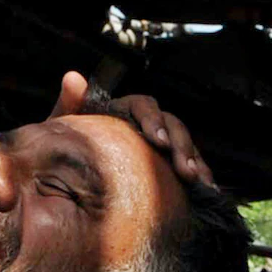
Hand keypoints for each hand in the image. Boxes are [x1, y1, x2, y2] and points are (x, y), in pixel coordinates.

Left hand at [45, 71, 212, 184]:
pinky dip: (201, 179)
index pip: (145, 107)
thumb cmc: (62, 151)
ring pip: (186, 147)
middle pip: (172, 126)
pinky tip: (210, 194)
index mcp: (123, 110)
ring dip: (196, 163)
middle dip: (182, 147)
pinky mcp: (167, 168)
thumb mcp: (61, 129)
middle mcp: (145, 125)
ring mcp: (159, 147)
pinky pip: (190, 168)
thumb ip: (68, 105)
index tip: (158, 140)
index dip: (154, 121)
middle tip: (186, 171)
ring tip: (200, 185)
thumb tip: (74, 77)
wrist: (64, 180)